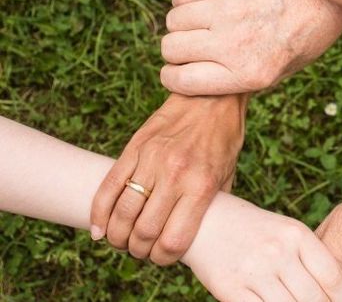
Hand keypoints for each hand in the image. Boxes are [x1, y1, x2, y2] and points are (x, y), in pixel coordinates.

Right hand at [90, 94, 245, 264]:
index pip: (173, 240)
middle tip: (141, 251)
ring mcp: (151, 160)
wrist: (211, 97)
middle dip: (139, 250)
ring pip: (122, 212)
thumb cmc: (223, 139)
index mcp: (201, 186)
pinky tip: (99, 228)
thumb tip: (196, 233)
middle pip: (144, 231)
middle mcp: (175, 175)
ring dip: (117, 236)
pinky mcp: (134, 148)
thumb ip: (211, 205)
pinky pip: (108, 186)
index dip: (163, 258)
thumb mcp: (227, 175)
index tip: (162, 258)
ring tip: (122, 241)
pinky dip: (99, 213)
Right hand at [160, 0, 341, 95]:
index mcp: (248, 74)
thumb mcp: (276, 75)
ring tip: (201, 25)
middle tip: (192, 47)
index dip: (173, 78)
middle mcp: (235, 44)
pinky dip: (185, 1)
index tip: (177, 72)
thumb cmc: (300, 40)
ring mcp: (229, 9)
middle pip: (172, 48)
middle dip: (176, 52)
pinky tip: (203, 4)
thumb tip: (195, 83)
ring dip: (181, 25)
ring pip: (174, 20)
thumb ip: (236, 81)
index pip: (181, 81)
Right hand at [183, 192, 341, 301]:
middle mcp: (277, 251)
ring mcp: (254, 271)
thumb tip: (336, 293)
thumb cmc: (254, 229)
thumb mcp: (285, 231)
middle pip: (314, 298)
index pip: (332, 276)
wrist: (205, 220)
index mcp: (296, 234)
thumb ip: (309, 257)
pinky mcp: (231, 289)